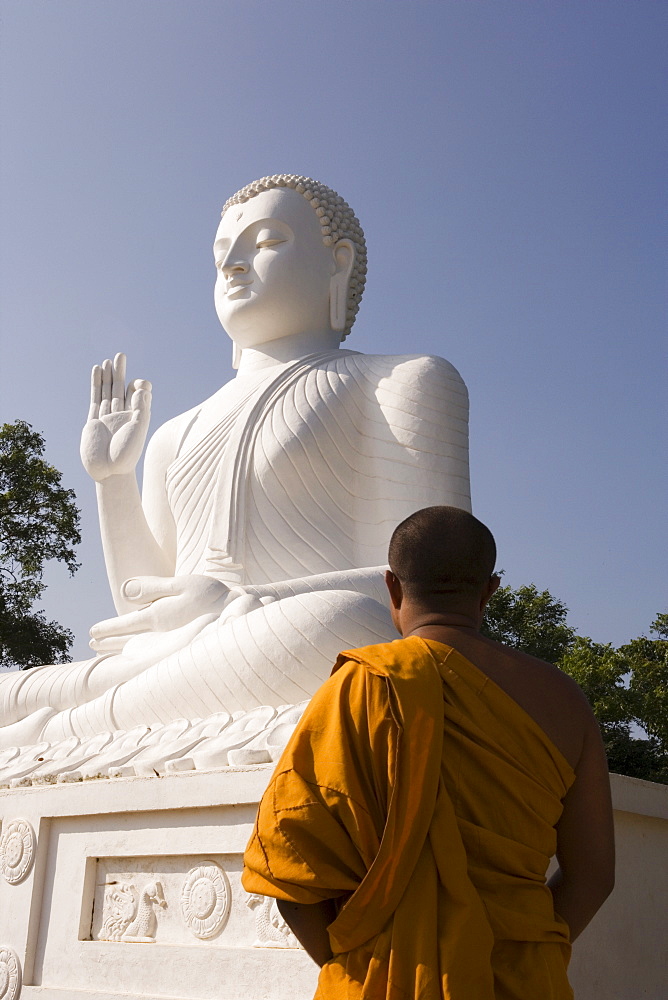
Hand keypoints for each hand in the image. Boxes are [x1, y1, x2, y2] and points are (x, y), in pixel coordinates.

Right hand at [80, 352, 151, 480]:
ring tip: (108, 360)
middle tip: (121, 355)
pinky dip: (96, 385)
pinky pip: (95, 399)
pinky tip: (96, 372)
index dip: (138, 386)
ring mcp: (107, 417)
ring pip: (107, 392)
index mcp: (136, 417)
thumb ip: (141, 408)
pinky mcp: (94, 420)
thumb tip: (140, 388)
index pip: (137, 395)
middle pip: (120, 389)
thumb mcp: (138, 430)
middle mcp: (122, 415)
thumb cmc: (127, 455)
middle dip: (120, 372)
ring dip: (107, 376)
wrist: (108, 472)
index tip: (140, 383)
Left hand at [89, 574, 234, 650]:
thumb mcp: (182, 584)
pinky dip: (139, 648)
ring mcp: (169, 641)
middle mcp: (161, 634)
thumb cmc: (212, 595)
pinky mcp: (178, 642)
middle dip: (109, 642)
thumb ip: (152, 588)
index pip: (126, 625)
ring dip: (121, 646)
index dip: (108, 629)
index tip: (92, 633)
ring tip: (105, 649)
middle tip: (92, 643)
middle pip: (129, 639)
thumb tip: (123, 592)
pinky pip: (152, 647)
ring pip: (140, 645)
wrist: (240, 613)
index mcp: (159, 617)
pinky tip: (134, 650)